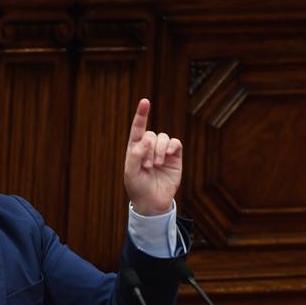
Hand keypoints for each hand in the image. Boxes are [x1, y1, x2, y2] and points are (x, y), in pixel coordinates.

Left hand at [123, 98, 182, 215]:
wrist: (152, 202)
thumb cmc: (138, 187)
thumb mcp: (130, 172)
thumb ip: (134, 155)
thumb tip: (145, 140)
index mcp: (135, 148)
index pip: (137, 128)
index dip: (141, 114)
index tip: (145, 101)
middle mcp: (149, 147)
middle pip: (151, 134)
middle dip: (149, 148)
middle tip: (147, 165)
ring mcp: (162, 151)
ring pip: (163, 137)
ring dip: (159, 149)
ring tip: (156, 165)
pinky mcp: (175, 157)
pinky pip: (175, 143)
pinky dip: (171, 146)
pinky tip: (168, 155)